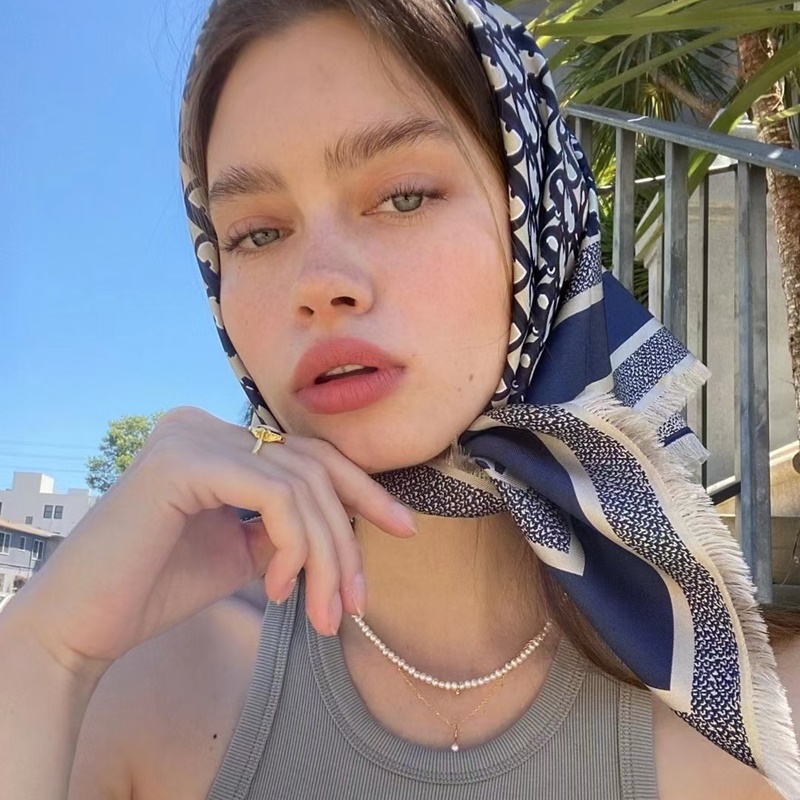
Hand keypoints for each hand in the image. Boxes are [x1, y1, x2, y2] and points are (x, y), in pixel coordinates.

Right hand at [7, 407, 414, 677]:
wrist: (82, 627)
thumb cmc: (157, 589)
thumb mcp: (240, 547)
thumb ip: (284, 523)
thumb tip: (347, 522)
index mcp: (216, 438)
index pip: (307, 454)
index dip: (362, 491)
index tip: (404, 529)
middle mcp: (204, 424)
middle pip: (313, 468)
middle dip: (351, 534)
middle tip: (360, 599)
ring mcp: (192, 437)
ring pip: (302, 488)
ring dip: (327, 557)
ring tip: (326, 614)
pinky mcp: (184, 462)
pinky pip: (275, 497)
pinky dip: (294, 546)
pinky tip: (280, 588)